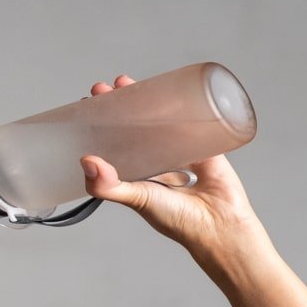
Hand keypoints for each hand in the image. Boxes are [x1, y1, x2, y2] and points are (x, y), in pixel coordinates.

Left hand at [78, 73, 264, 250]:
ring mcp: (180, 150)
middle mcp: (155, 161)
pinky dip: (182, 105)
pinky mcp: (205, 143)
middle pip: (132, 126)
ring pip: (159, 119)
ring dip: (144, 100)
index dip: (99, 125)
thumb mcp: (137, 199)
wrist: (220, 224)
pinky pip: (192, 120)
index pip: (112, 144)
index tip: (89, 106)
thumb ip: (109, 186)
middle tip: (104, 88)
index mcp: (136, 174)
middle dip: (118, 106)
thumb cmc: (178, 220)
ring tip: (126, 82)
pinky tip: (170, 88)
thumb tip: (86, 161)